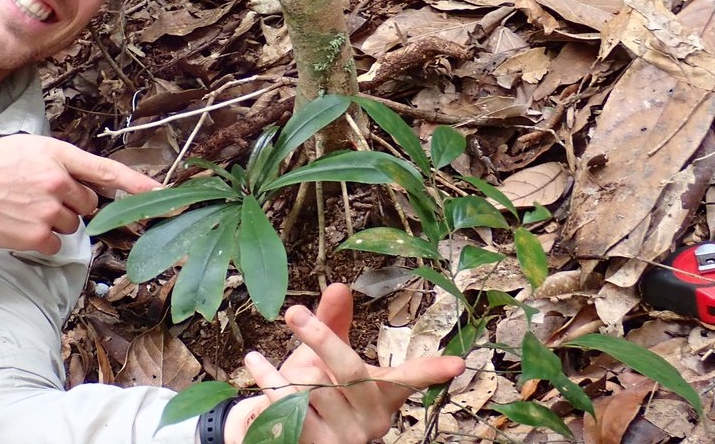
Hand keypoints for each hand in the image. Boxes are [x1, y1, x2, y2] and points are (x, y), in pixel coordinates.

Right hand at [0, 135, 159, 253]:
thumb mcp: (26, 149)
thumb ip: (60, 164)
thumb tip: (84, 186)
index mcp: (56, 154)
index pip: (107, 170)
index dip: (137, 184)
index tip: (163, 194)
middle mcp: (56, 180)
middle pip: (88, 204)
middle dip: (70, 204)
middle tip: (35, 196)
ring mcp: (46, 209)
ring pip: (71, 226)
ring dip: (52, 222)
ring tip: (20, 208)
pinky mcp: (34, 235)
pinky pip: (53, 245)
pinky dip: (38, 241)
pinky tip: (16, 225)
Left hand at [223, 284, 464, 443]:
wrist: (286, 433)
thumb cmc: (314, 388)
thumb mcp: (326, 356)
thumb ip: (335, 323)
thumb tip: (339, 286)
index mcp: (383, 395)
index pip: (410, 380)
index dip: (432, 371)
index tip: (458, 364)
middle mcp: (371, 420)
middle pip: (351, 372)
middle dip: (321, 338)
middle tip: (295, 312)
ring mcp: (345, 438)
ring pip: (311, 387)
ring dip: (289, 372)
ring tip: (272, 365)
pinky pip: (287, 407)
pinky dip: (268, 381)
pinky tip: (255, 363)